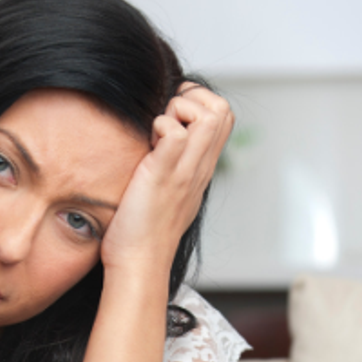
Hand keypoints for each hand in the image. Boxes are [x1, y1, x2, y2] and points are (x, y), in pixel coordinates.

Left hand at [101, 84, 233, 274]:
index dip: (198, 104)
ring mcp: (185, 171)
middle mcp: (199, 167)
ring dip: (179, 111)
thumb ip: (173, 168)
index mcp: (201, 169)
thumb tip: (162, 145)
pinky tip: (147, 147)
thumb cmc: (143, 231)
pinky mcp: (163, 175)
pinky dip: (161, 128)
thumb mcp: (169, 193)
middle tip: (164, 120)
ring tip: (156, 135)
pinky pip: (176, 134)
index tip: (170, 118)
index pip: (223, 118)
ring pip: (209, 115)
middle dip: (192, 99)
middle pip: (223, 109)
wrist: (138, 262)